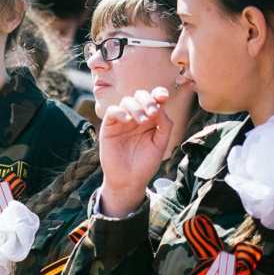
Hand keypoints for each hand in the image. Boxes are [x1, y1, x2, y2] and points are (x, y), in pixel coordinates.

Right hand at [97, 87, 173, 216]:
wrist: (129, 181)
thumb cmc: (145, 163)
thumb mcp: (161, 143)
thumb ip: (164, 124)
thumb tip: (160, 105)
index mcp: (150, 119)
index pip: (154, 99)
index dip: (158, 93)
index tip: (163, 97)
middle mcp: (136, 117)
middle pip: (140, 95)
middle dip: (148, 100)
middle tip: (153, 113)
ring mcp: (122, 121)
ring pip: (127, 101)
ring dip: (136, 107)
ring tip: (142, 121)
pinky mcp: (109, 127)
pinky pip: (112, 111)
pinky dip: (120, 112)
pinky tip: (127, 120)